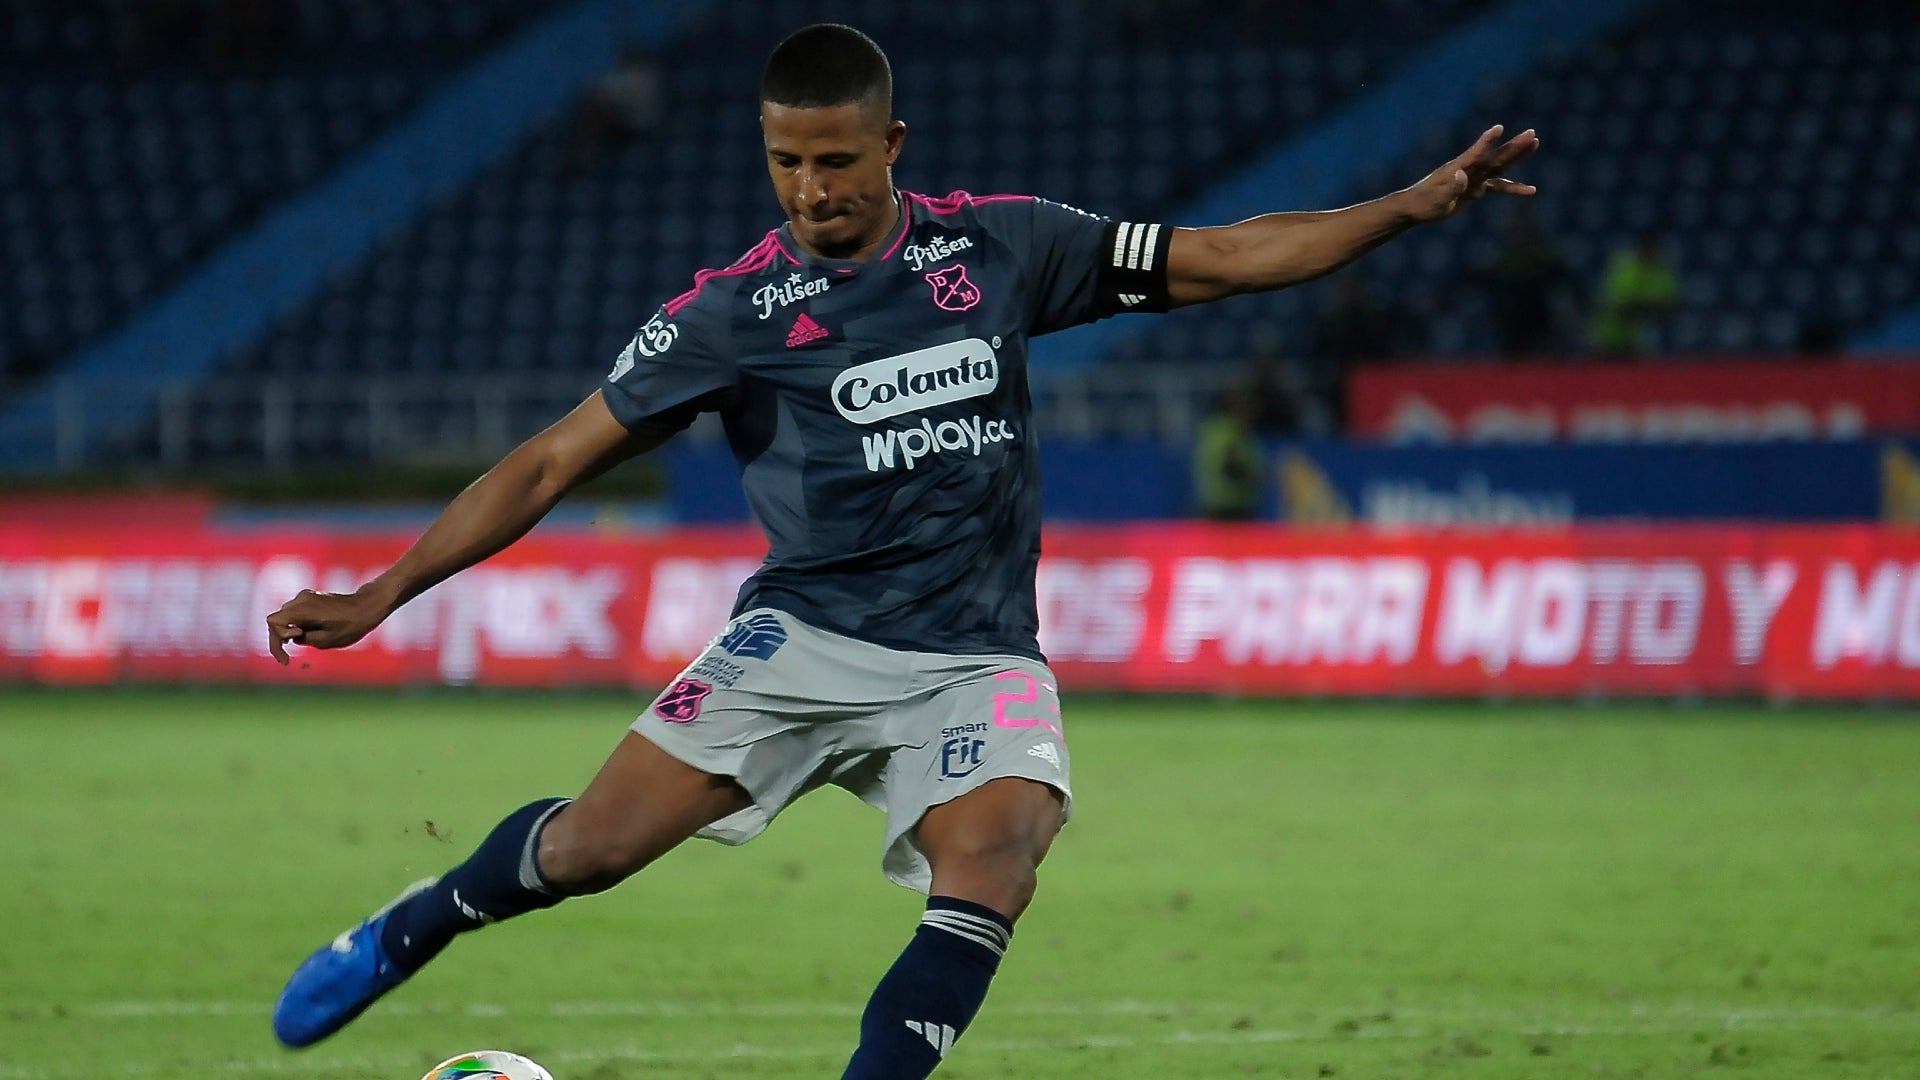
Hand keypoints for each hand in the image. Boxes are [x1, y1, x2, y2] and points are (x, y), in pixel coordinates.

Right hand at [265, 587, 391, 664]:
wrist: (368, 606)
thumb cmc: (352, 625)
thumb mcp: (327, 640)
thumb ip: (304, 639)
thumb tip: (293, 637)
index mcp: (303, 609)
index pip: (273, 622)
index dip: (276, 639)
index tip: (289, 650)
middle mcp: (301, 599)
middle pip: (278, 619)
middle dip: (281, 638)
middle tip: (288, 658)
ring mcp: (306, 597)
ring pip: (286, 617)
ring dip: (290, 632)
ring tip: (307, 642)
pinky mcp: (312, 598)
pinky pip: (296, 613)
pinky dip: (297, 625)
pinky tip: (310, 635)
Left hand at [1398, 125, 1538, 223]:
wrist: (1415, 208)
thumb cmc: (1423, 203)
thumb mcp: (1436, 199)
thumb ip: (1450, 188)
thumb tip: (1461, 175)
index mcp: (1458, 169)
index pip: (1475, 153)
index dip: (1486, 141)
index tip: (1498, 128)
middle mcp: (1469, 170)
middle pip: (1495, 156)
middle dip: (1514, 146)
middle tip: (1532, 133)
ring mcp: (1474, 178)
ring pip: (1500, 166)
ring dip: (1517, 156)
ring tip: (1535, 144)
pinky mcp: (1476, 189)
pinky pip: (1498, 187)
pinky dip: (1513, 188)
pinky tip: (1531, 190)